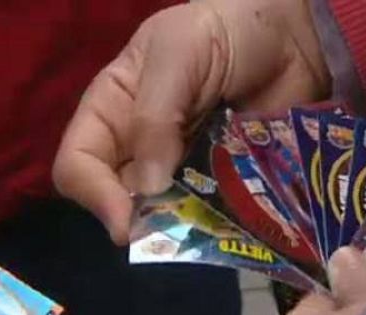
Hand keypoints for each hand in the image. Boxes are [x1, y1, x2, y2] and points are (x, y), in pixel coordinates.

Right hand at [53, 0, 330, 244]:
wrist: (288, 36)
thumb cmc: (223, 30)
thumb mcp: (178, 55)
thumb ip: (155, 115)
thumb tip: (148, 187)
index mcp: (111, 112)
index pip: (77, 165)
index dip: (93, 194)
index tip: (126, 219)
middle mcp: (138, 148)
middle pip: (118, 201)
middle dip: (140, 220)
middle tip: (172, 231)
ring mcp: (182, 170)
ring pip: (166, 215)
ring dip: (181, 227)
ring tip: (204, 228)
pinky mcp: (222, 183)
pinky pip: (211, 214)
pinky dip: (217, 222)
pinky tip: (232, 221)